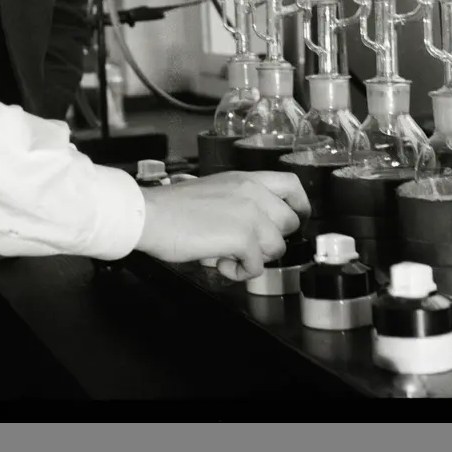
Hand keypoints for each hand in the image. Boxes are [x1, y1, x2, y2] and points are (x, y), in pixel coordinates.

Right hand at [134, 171, 308, 282]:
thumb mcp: (216, 190)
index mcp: (246, 178)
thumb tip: (255, 227)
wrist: (152, 215)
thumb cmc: (173, 207)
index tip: (294, 222)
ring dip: (255, 259)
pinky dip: (240, 272)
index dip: (300, 207)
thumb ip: (240, 201)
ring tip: (228, 256)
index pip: (292, 185)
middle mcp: (253, 191)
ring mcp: (250, 214)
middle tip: (247, 247)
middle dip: (272, 241)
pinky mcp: (243, 237)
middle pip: (290, 222)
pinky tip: (220, 264)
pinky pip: (257, 266)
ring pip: (277, 247)